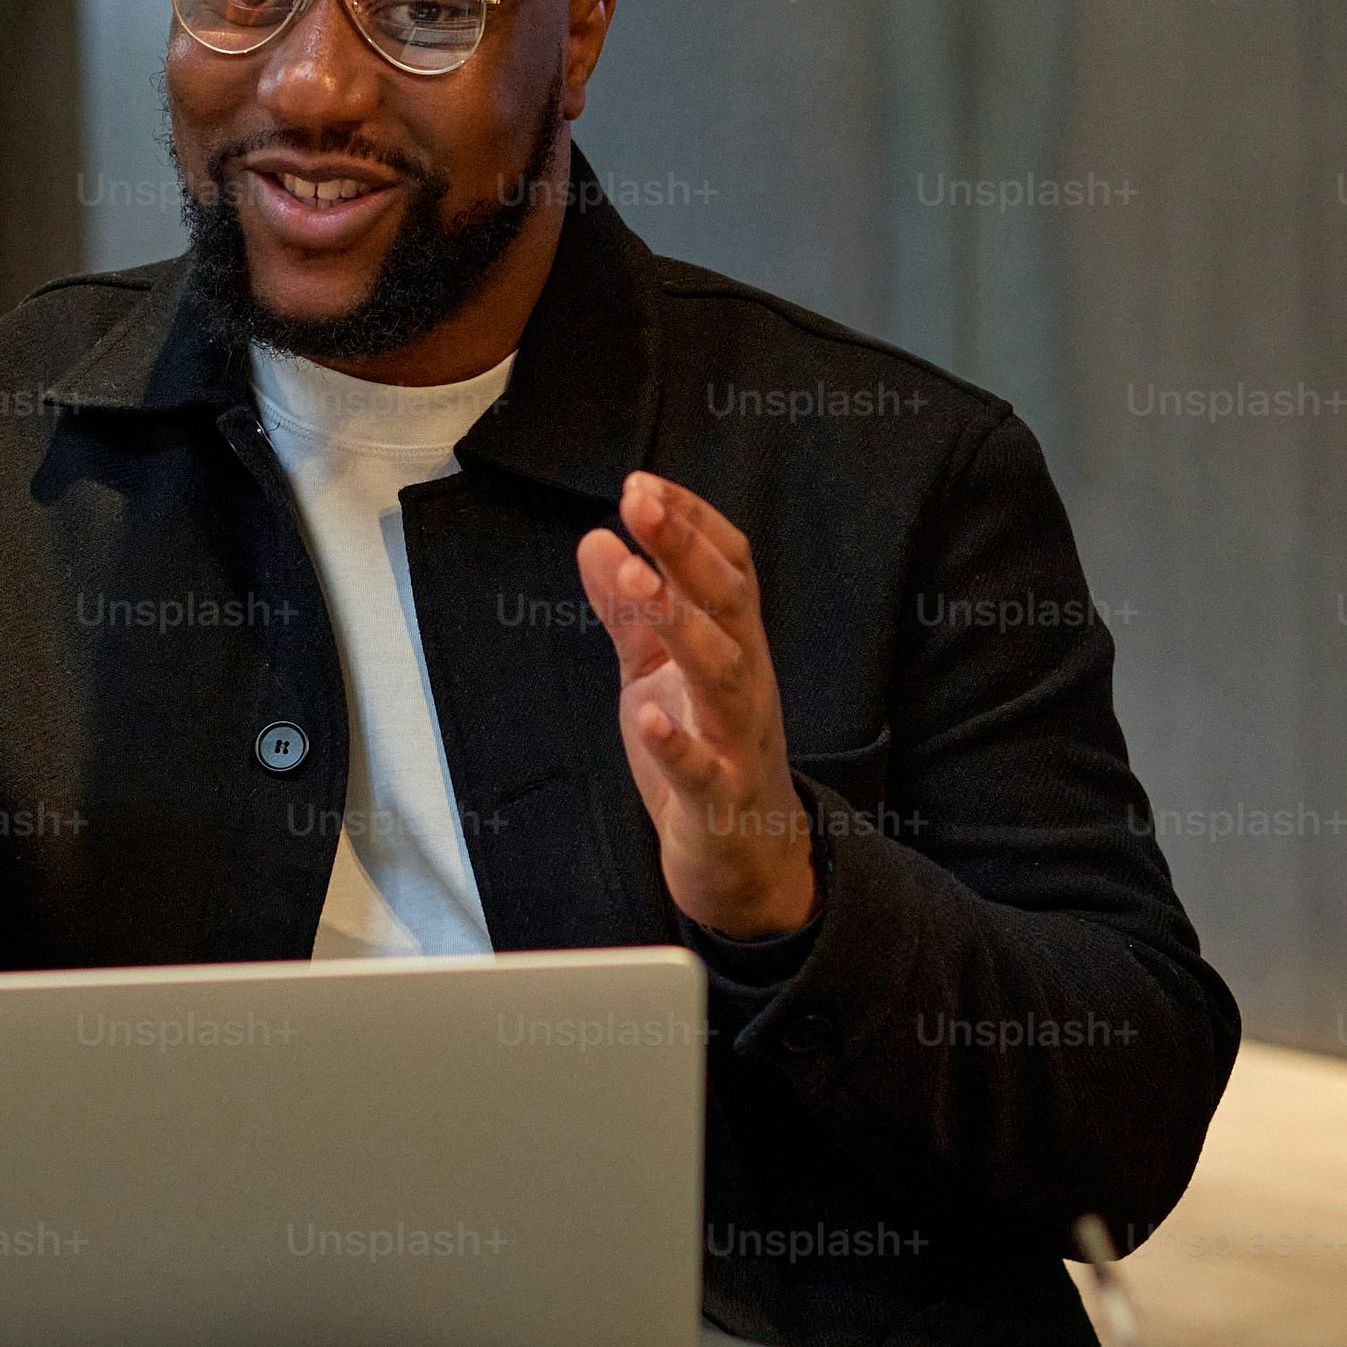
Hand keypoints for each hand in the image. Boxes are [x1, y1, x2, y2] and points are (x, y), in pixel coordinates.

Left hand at [577, 471, 814, 937]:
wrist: (748, 862)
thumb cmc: (705, 753)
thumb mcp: (656, 673)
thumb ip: (630, 611)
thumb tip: (598, 539)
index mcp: (733, 645)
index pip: (728, 567)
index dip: (690, 522)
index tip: (642, 483)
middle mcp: (746, 681)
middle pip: (728, 601)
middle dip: (685, 548)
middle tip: (639, 501)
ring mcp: (739, 740)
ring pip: (723, 671)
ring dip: (681, 623)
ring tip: (636, 580)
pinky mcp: (721, 800)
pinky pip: (705, 769)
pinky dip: (679, 744)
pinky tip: (651, 717)